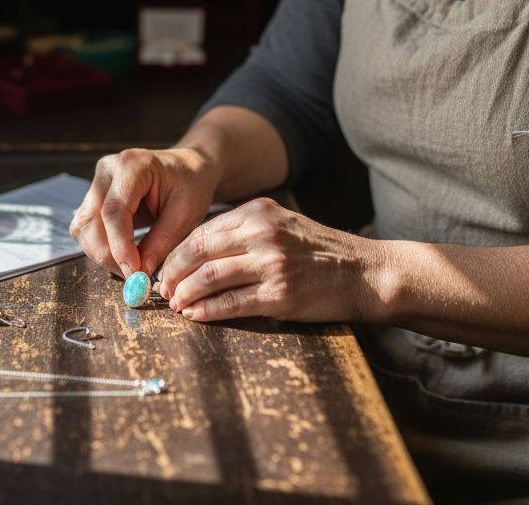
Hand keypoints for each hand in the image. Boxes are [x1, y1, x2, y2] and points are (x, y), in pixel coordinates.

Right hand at [69, 147, 219, 278]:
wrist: (187, 169)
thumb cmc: (190, 186)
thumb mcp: (186, 214)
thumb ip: (162, 242)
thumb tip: (140, 273)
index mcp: (132, 165)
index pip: (114, 210)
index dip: (120, 246)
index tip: (134, 272)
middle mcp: (107, 170)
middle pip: (91, 220)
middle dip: (108, 255)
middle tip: (132, 278)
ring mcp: (97, 182)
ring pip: (83, 227)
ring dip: (101, 254)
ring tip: (130, 268)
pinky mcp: (94, 197)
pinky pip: (86, 228)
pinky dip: (100, 247)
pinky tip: (123, 256)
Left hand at [158, 197, 388, 323]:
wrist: (365, 273)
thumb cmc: (320, 252)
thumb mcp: (282, 224)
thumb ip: (244, 231)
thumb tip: (197, 251)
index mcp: (259, 212)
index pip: (202, 231)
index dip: (176, 253)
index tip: (165, 268)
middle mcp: (262, 234)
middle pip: (198, 252)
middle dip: (173, 274)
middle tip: (162, 289)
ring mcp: (271, 264)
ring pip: (209, 278)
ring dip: (185, 294)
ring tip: (175, 304)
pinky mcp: (279, 295)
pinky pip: (231, 304)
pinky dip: (207, 312)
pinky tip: (196, 315)